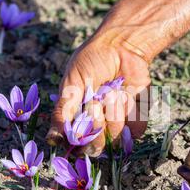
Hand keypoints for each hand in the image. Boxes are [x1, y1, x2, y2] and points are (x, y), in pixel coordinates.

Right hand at [46, 36, 150, 156]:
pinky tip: (129, 93)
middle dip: (98, 121)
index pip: (77, 143)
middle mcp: (97, 125)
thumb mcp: (72, 83)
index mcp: (78, 118)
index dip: (80, 140)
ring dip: (116, 111)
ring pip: (117, 135)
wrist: (122, 46)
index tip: (81, 127)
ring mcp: (118, 122)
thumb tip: (53, 138)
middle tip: (97, 100)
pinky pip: (136, 129)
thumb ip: (63, 110)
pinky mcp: (136, 117)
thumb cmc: (92, 60)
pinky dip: (133, 111)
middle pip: (97, 144)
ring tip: (114, 91)